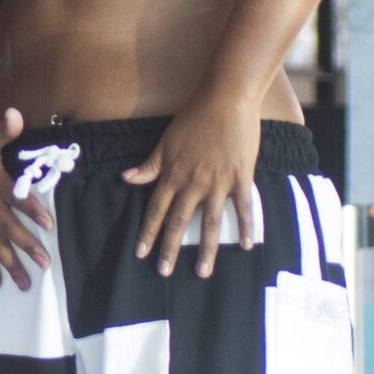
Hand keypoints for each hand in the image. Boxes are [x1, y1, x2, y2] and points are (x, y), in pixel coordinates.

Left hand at [127, 92, 260, 277]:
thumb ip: (150, 165)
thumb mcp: (165, 142)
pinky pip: (244, 208)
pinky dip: (246, 227)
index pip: (156, 210)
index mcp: (172, 174)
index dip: (148, 232)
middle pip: (179, 222)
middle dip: (170, 249)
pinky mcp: (241, 178)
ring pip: (210, 223)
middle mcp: (192, 183)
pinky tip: (247, 246)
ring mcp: (217, 183)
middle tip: (164, 272)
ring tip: (203, 272)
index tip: (140, 253)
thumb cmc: (193, 119)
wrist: (224, 102)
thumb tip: (127, 178)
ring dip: (207, 250)